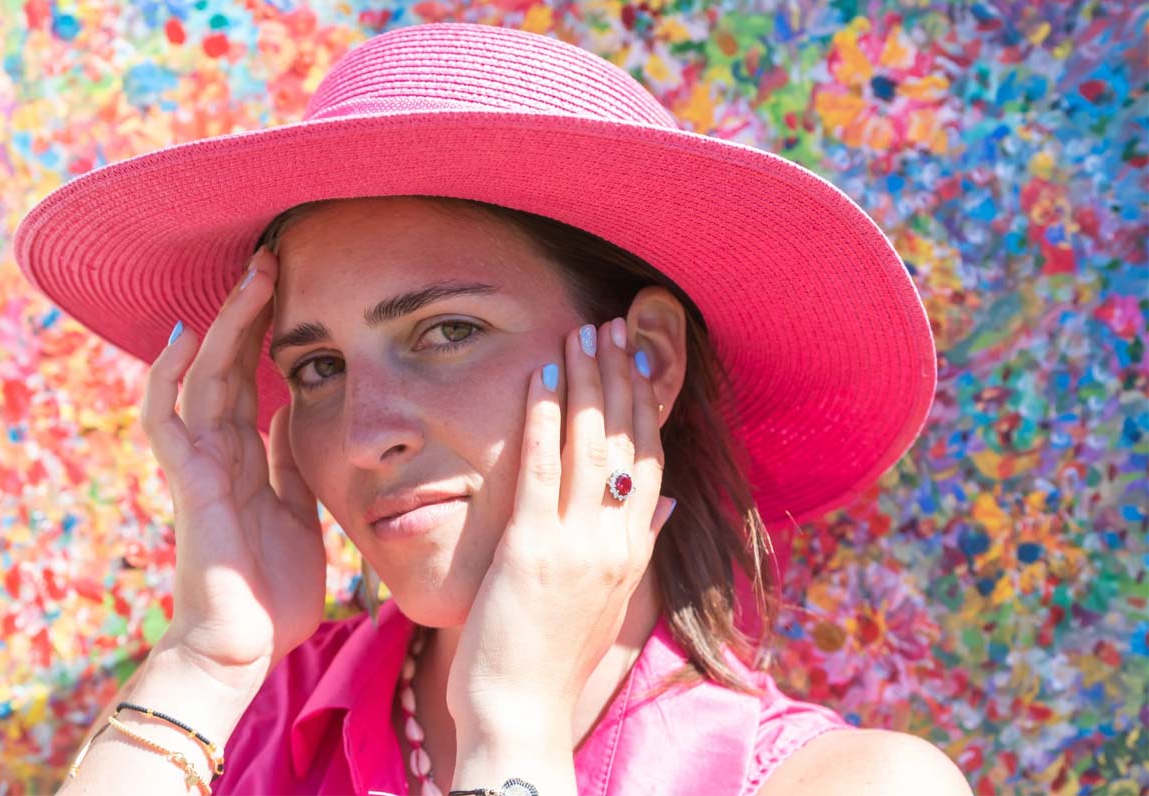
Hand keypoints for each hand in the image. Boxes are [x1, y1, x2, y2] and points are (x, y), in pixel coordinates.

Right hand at [139, 246, 326, 691]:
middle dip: (250, 313)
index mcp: (249, 458)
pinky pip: (168, 422)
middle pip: (230, 366)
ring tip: (250, 277)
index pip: (254, 379)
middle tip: (275, 258)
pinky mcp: (189, 486)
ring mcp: (200, 466)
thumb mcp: (299, 508)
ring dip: (225, 327)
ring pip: (204, 379)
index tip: (296, 288)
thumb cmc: (273, 588)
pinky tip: (186, 339)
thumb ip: (291, 462)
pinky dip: (170, 379)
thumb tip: (298, 412)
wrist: (246, 647)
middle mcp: (220, 452)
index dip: (270, 334)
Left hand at [446, 317, 675, 731]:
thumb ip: (639, 546)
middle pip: (625, 443)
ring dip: (585, 385)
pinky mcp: (532, 550)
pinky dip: (543, 419)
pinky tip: (540, 378)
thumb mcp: (610, 602)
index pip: (649, 463)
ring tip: (581, 335)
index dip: (644, 407)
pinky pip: (541, 471)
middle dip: (619, 380)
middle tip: (611, 327)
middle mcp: (615, 543)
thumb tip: (669, 501)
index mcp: (633, 553)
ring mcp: (577, 546)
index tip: (638, 361)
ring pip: (589, 447)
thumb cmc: (554, 660)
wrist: (522, 714)